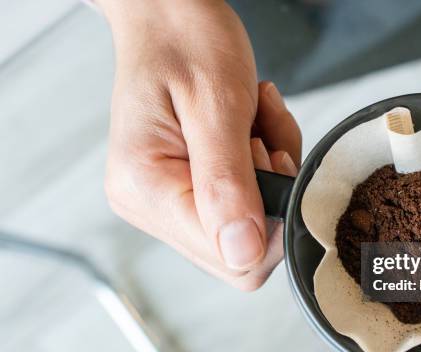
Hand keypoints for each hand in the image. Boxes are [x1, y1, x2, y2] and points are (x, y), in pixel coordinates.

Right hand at [100, 0, 300, 289]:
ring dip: (270, 173)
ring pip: (250, 224)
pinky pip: (245, 200)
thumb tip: (243, 251)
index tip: (269, 157)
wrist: (168, 14)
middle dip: (272, 194)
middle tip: (262, 138)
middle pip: (241, 251)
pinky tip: (250, 127)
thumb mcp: (216, 105)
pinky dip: (264, 165)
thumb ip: (227, 183)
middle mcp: (149, 205)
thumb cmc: (185, 41)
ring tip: (253, 122)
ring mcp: (167, 199)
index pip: (229, 256)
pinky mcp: (186, 187)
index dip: (270, 218)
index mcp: (146, 190)